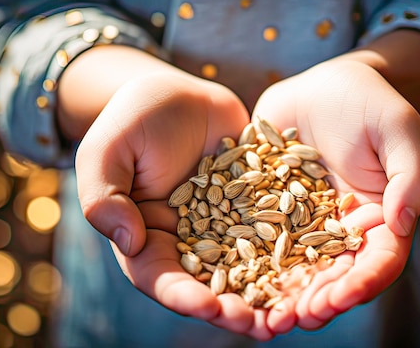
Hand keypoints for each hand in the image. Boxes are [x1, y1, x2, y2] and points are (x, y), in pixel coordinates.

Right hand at [74, 72, 281, 339]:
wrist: (178, 95)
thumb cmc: (132, 119)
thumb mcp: (106, 152)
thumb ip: (104, 196)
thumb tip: (128, 241)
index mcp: (148, 237)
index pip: (160, 277)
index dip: (183, 296)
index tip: (209, 307)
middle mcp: (188, 240)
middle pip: (209, 283)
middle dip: (234, 308)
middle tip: (261, 326)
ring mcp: (225, 225)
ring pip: (247, 267)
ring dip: (268, 292)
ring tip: (294, 312)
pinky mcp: (255, 206)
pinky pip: (274, 231)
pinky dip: (292, 251)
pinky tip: (315, 265)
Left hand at [251, 57, 419, 328]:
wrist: (324, 83)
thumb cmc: (370, 103)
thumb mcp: (399, 130)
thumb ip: (410, 176)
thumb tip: (402, 223)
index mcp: (379, 218)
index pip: (378, 261)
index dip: (360, 284)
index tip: (338, 298)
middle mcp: (340, 229)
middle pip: (334, 275)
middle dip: (318, 300)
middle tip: (296, 319)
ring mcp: (303, 223)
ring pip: (295, 268)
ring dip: (283, 295)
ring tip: (265, 318)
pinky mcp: (269, 210)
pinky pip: (259, 241)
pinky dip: (249, 264)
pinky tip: (233, 282)